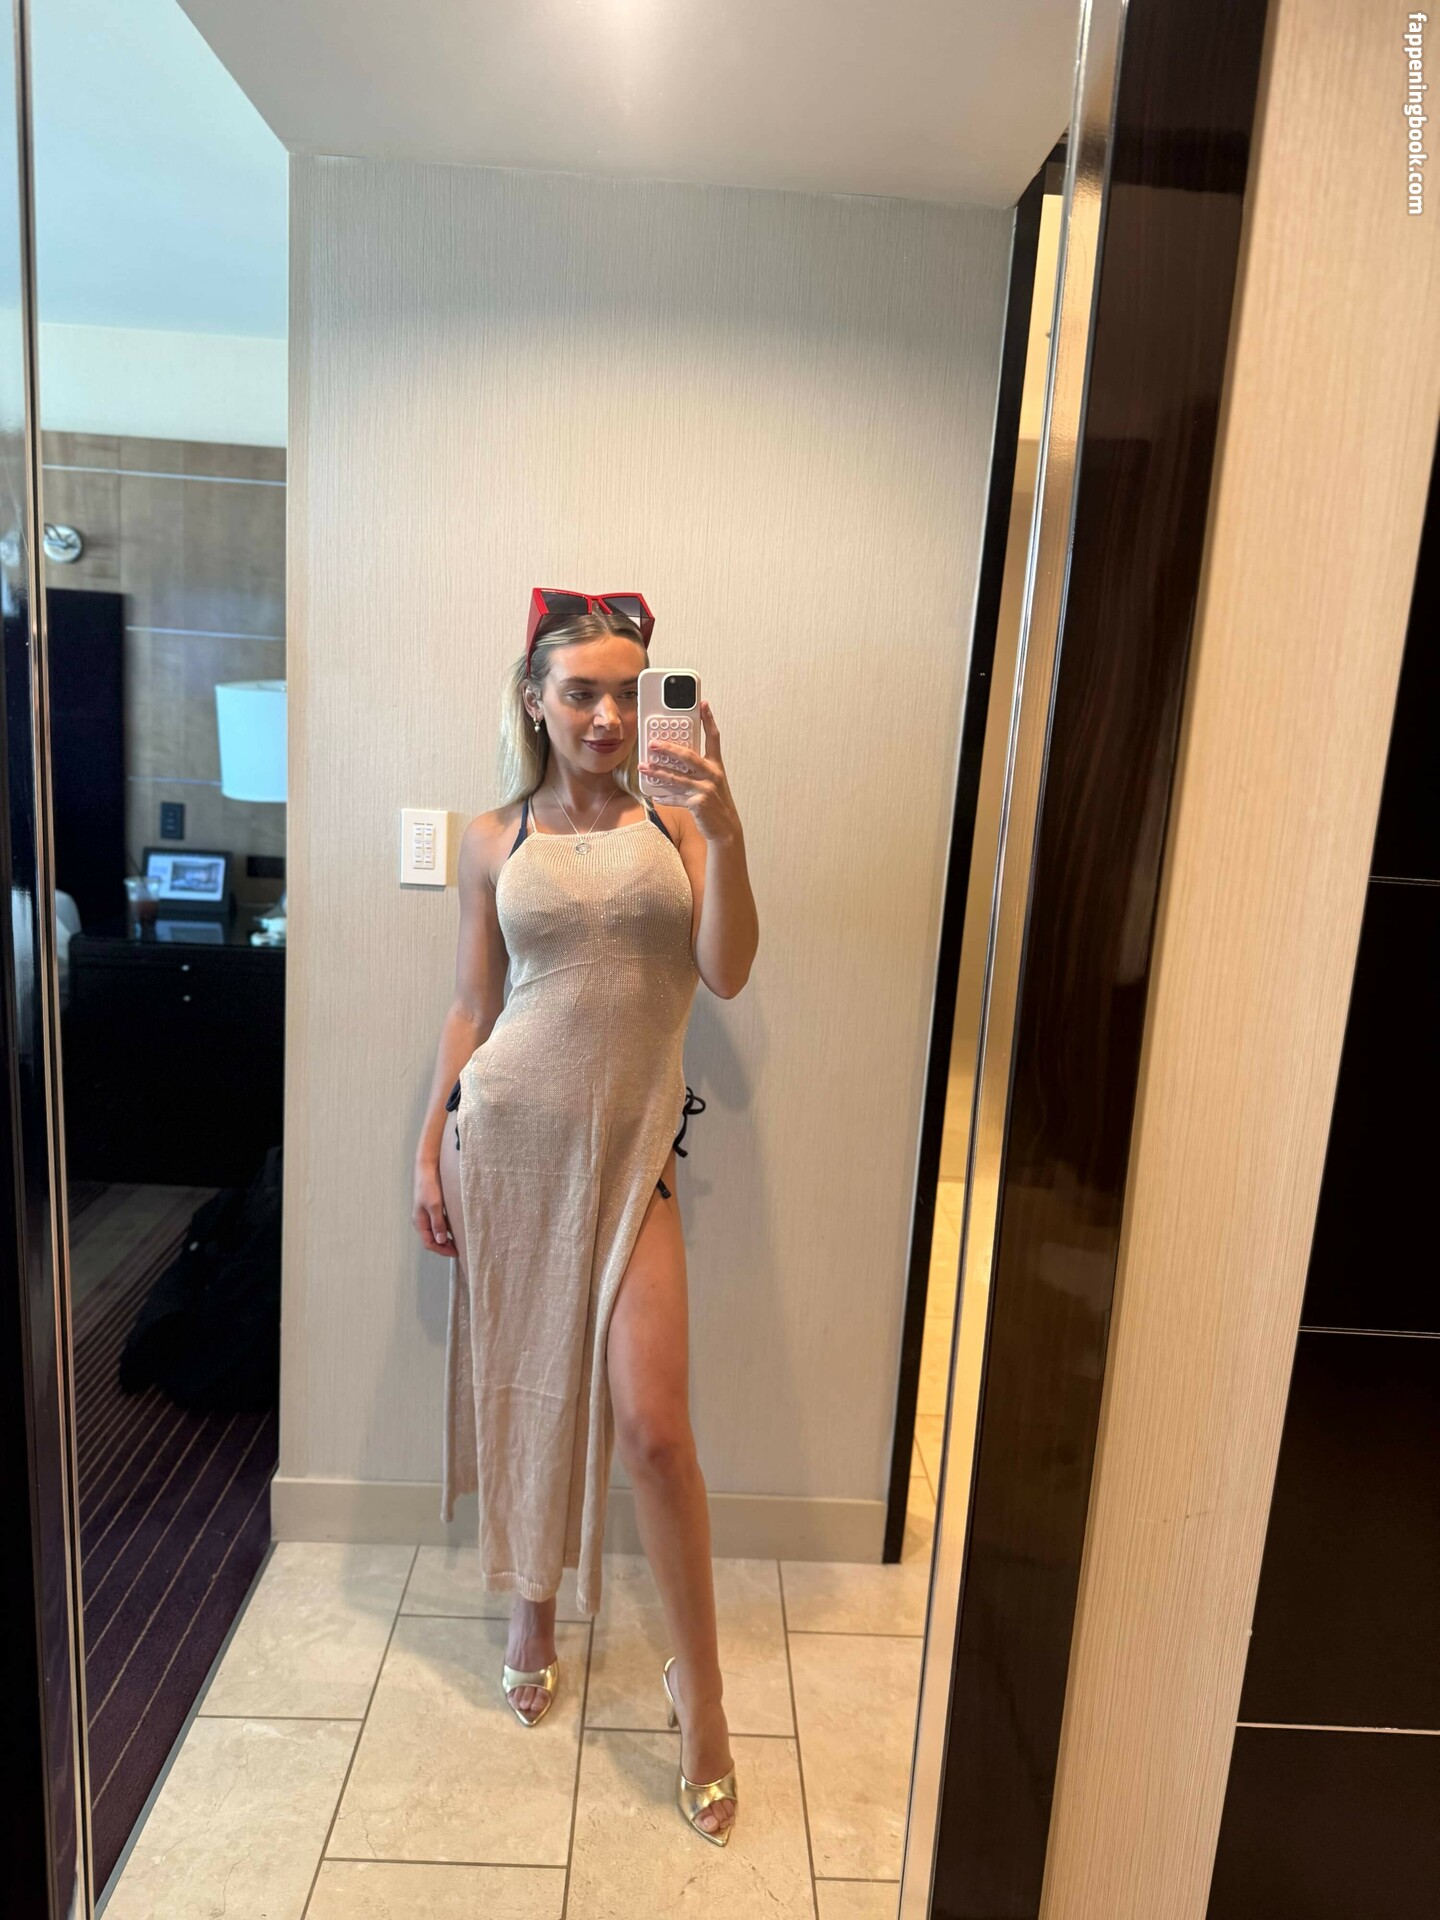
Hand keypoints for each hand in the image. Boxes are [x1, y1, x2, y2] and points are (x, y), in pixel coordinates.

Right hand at [413, 1159, 456, 1256]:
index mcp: (419, 1222)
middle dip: (444, 1246)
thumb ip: (438, 1223)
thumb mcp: (434, 1205)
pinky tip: (456, 1228)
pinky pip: (440, 1223)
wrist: (427, 1167)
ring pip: (436, 1232)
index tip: (455, 1252)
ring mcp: (427, 1214)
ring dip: (446, 1238)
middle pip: (432, 1239)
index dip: (441, 1250)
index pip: (429, 1243)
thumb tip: (441, 1241)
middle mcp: (422, 1220)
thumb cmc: (428, 1185)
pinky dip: (447, 1228)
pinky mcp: (433, 1208)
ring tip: (459, 1241)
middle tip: (459, 1249)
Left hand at [638, 699, 741, 843]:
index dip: (708, 720)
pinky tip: (654, 794)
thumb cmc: (716, 802)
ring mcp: (705, 789)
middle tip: (652, 743)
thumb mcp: (712, 782)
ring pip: (676, 777)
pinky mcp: (698, 803)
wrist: (726, 828)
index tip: (703, 704)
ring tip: (643, 767)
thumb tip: (673, 758)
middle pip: (688, 755)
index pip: (713, 738)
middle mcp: (712, 774)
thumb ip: (697, 769)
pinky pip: (675, 798)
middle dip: (669, 748)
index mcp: (716, 766)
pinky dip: (663, 796)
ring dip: (657, 772)